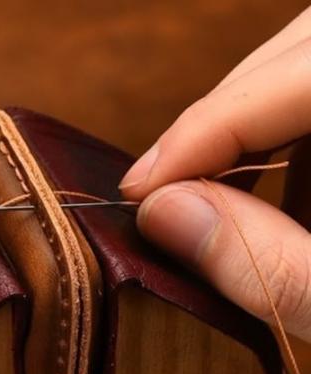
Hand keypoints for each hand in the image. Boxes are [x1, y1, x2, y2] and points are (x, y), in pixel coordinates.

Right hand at [119, 8, 310, 341]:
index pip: (308, 72)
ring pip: (303, 65)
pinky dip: (284, 143)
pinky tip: (270, 192)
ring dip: (248, 130)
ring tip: (213, 196)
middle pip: (300, 49)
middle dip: (219, 121)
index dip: (206, 129)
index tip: (141, 188)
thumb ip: (265, 263)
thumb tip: (163, 214)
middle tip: (162, 189)